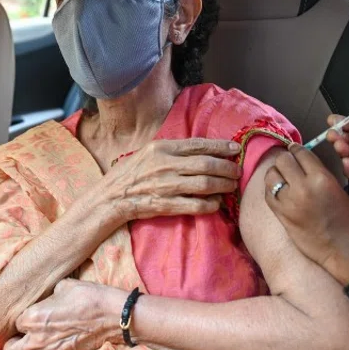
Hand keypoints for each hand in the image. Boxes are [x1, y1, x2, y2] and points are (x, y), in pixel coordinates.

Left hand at [3, 279, 124, 349]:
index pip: (15, 323)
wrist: (113, 316)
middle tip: (23, 337)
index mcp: (33, 317)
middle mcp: (36, 339)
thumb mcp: (65, 286)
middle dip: (13, 344)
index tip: (31, 317)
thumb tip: (47, 299)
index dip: (22, 319)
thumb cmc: (90, 297)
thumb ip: (49, 295)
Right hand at [100, 139, 241, 220]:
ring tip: (231, 186)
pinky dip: (211, 204)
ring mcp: (167, 185)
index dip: (221, 146)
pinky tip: (216, 202)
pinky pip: (196, 205)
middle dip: (227, 168)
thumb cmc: (129, 173)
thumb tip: (200, 149)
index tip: (236, 149)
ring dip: (223, 185)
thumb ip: (172, 150)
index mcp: (162, 148)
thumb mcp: (148, 152)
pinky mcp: (166, 205)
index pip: (199, 144)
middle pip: (207, 164)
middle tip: (237, 171)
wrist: (110, 197)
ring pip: (205, 184)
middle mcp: (166, 164)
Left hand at [264, 144, 348, 283]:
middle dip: (285, 160)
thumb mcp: (337, 188)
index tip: (295, 150)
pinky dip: (271, 189)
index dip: (296, 149)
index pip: (300, 153)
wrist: (344, 249)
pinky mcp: (280, 216)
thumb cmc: (347, 219)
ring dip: (275, 173)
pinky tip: (278, 191)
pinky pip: (268, 194)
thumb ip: (318, 172)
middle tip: (289, 164)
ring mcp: (288, 203)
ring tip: (282, 177)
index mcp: (320, 178)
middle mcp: (302, 188)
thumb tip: (302, 162)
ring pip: (270, 176)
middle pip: (282, 161)